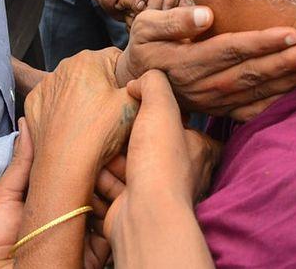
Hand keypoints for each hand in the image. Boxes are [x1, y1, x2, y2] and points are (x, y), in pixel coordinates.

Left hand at [26, 48, 137, 171]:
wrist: (65, 166)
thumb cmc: (99, 134)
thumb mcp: (133, 105)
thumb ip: (144, 83)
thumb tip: (145, 78)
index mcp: (89, 59)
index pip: (116, 58)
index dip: (124, 78)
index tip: (125, 97)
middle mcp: (64, 66)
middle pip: (93, 71)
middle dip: (102, 86)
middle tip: (109, 112)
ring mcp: (46, 85)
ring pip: (72, 85)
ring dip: (81, 97)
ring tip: (90, 122)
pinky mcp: (33, 102)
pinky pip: (54, 99)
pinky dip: (62, 109)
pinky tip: (71, 125)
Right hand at [103, 72, 219, 248]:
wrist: (143, 215)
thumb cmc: (160, 160)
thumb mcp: (161, 106)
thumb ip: (154, 83)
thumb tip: (138, 81)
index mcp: (199, 149)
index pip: (189, 126)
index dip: (169, 115)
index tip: (149, 108)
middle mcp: (182, 171)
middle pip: (152, 143)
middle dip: (131, 135)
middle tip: (119, 126)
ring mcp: (156, 190)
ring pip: (131, 163)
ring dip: (114, 156)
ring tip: (105, 147)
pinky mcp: (132, 205)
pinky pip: (114, 185)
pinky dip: (104, 178)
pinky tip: (96, 168)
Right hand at [116, 6, 295, 120]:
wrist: (135, 82)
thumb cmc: (144, 46)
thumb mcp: (145, 26)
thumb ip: (173, 20)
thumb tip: (206, 14)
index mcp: (187, 61)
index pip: (231, 50)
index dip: (262, 43)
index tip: (291, 32)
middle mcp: (203, 85)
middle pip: (251, 73)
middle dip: (286, 62)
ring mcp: (214, 102)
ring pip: (256, 92)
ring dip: (290, 80)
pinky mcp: (220, 110)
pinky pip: (252, 110)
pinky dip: (279, 102)